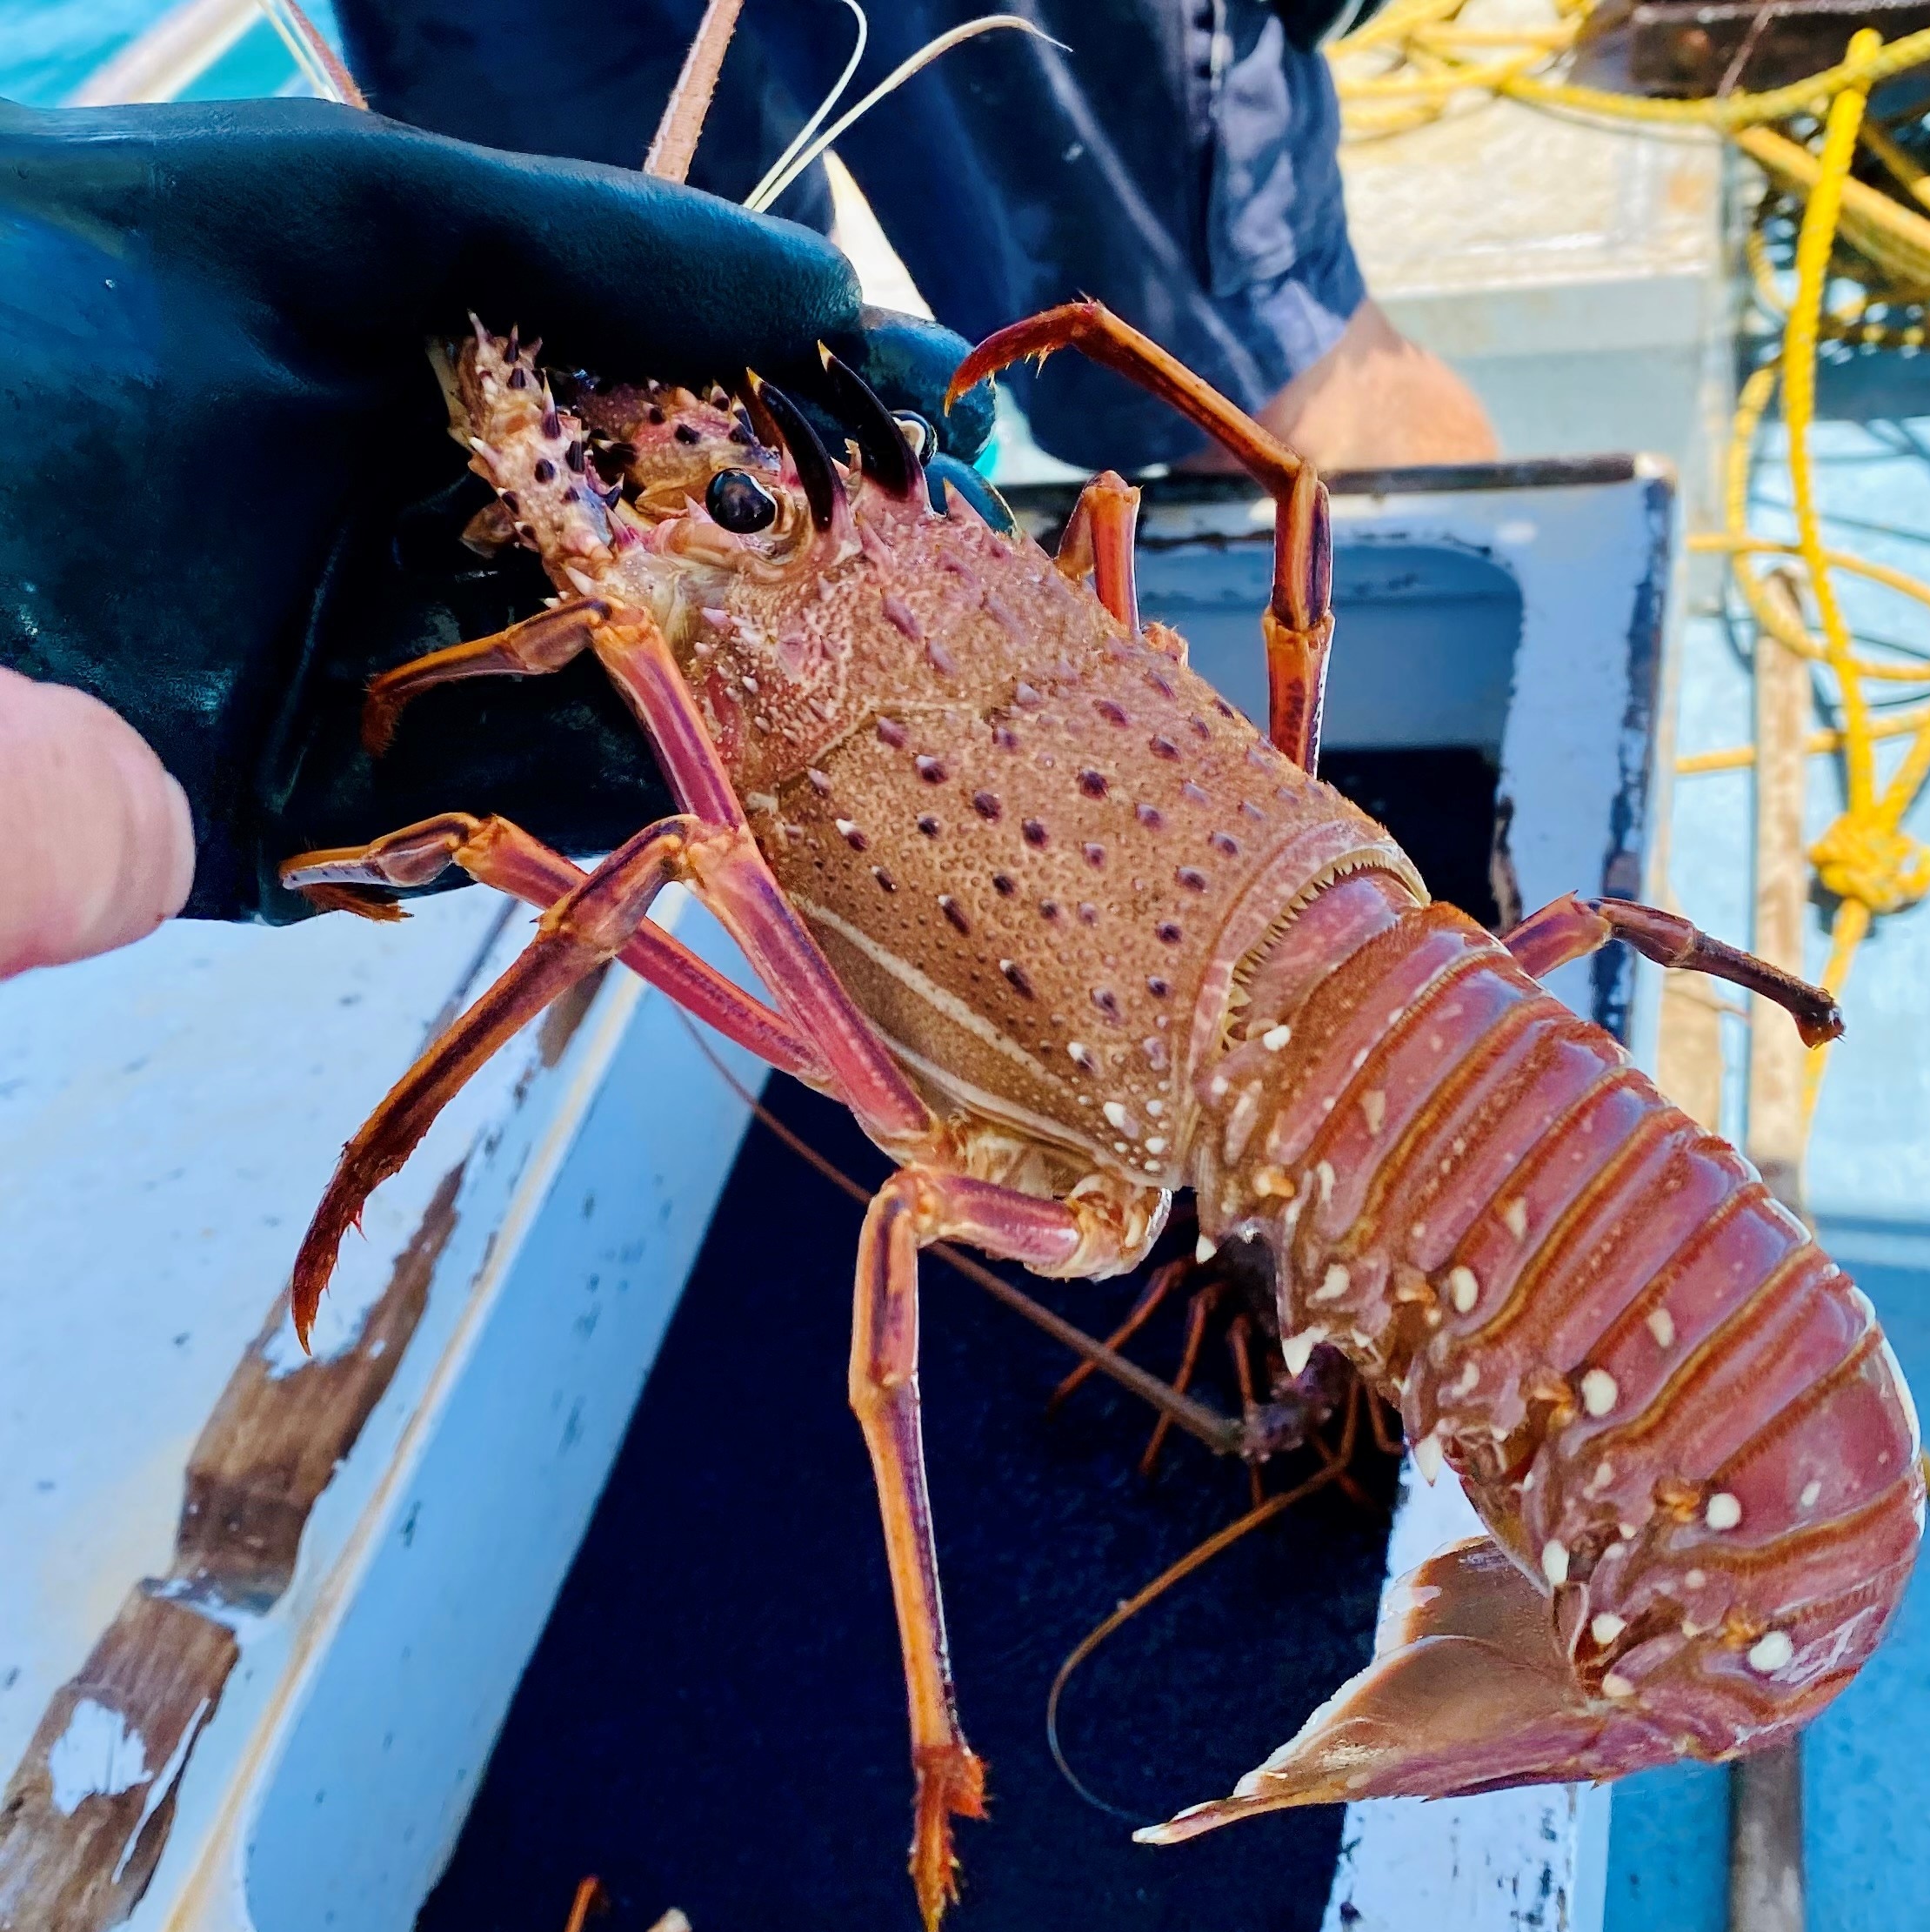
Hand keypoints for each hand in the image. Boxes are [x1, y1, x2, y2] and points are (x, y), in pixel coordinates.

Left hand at [0, 96, 991, 923]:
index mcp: (447, 380)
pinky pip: (497, 834)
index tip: (949, 434)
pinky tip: (738, 797)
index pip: (684, 405)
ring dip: (747, 723)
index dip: (822, 418)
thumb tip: (837, 294)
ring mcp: (379, 684)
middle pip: (670, 577)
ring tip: (887, 716)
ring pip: (613, 718)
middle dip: (815, 592)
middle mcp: (433, 537)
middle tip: (957, 603)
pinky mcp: (311, 823)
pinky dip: (620, 823)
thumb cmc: (63, 284)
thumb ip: (586, 247)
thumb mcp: (347, 216)